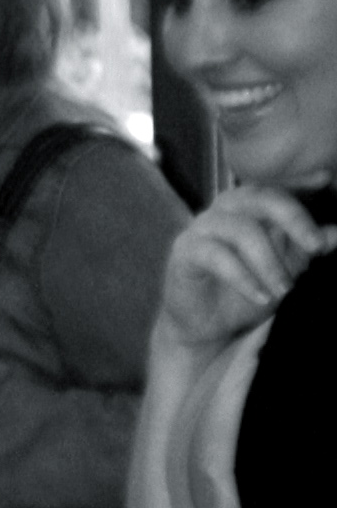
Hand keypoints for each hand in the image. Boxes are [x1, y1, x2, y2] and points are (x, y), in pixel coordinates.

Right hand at [159, 188, 332, 355]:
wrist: (206, 328)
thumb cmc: (246, 290)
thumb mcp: (287, 268)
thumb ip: (309, 247)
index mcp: (250, 208)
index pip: (275, 187)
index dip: (298, 181)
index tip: (325, 180)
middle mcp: (225, 211)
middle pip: (259, 196)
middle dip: (293, 217)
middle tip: (316, 246)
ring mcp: (202, 228)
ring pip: (241, 229)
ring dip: (269, 262)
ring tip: (285, 290)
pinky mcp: (185, 252)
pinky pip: (215, 256)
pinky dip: (242, 277)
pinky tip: (260, 297)